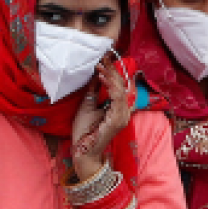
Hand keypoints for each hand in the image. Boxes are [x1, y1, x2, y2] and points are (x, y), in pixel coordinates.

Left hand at [67, 58, 133, 184]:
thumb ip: (94, 91)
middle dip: (112, 71)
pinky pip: (117, 99)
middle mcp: (124, 112)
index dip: (113, 72)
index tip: (103, 60)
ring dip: (110, 76)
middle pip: (122, 86)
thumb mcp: (88, 104)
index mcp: (119, 109)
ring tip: (100, 66)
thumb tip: (95, 75)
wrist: (83, 150)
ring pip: (121, 90)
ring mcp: (123, 117)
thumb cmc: (85, 130)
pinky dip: (110, 86)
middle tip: (102, 59)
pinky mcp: (117, 120)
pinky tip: (102, 78)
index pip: (120, 87)